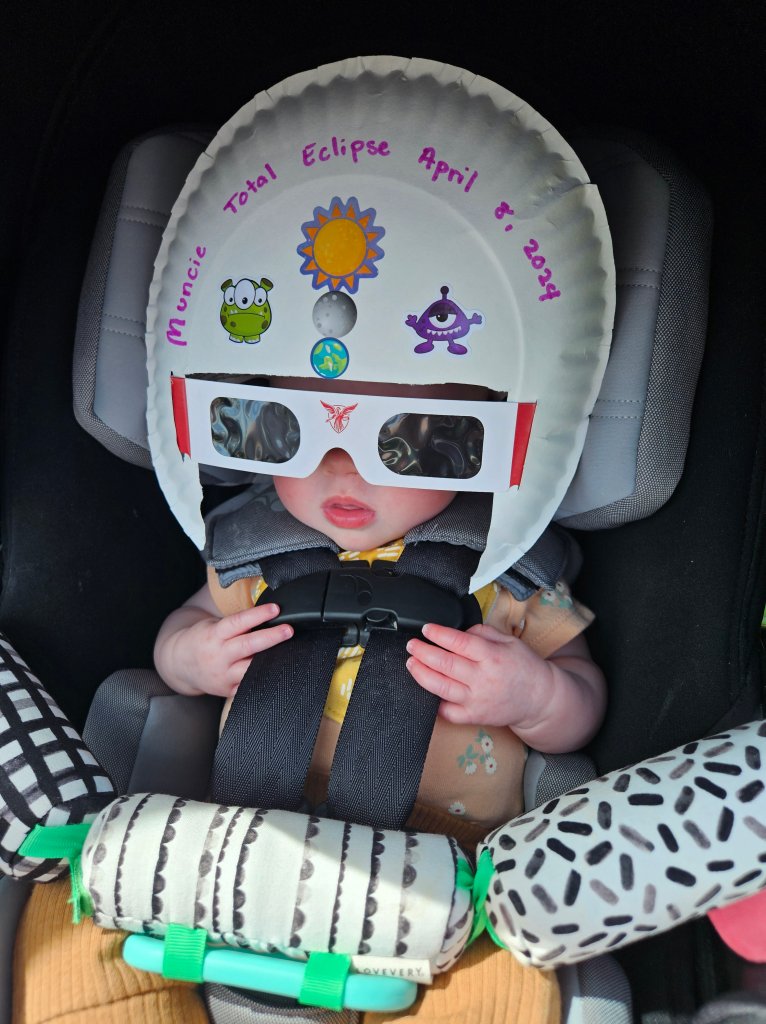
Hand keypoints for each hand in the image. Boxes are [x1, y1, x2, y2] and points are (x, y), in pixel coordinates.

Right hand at [168, 604, 292, 697]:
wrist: (180, 664)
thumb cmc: (202, 640)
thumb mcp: (213, 626)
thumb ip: (236, 624)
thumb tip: (268, 616)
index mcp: (214, 635)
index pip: (238, 622)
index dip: (257, 615)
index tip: (275, 609)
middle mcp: (218, 656)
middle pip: (248, 646)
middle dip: (271, 637)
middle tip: (289, 630)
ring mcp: (223, 675)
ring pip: (251, 668)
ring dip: (271, 659)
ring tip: (290, 651)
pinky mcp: (228, 690)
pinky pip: (250, 684)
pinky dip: (264, 677)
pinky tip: (278, 670)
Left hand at [406, 621, 552, 728]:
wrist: (540, 699)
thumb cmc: (524, 667)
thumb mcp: (509, 641)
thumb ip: (482, 632)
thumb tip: (457, 632)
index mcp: (492, 656)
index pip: (458, 642)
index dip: (438, 634)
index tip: (426, 629)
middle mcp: (483, 678)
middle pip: (444, 664)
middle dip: (422, 652)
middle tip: (412, 645)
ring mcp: (477, 700)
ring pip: (441, 687)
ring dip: (421, 674)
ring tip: (411, 663)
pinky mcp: (474, 716)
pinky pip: (447, 712)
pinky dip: (433, 702)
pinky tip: (425, 690)